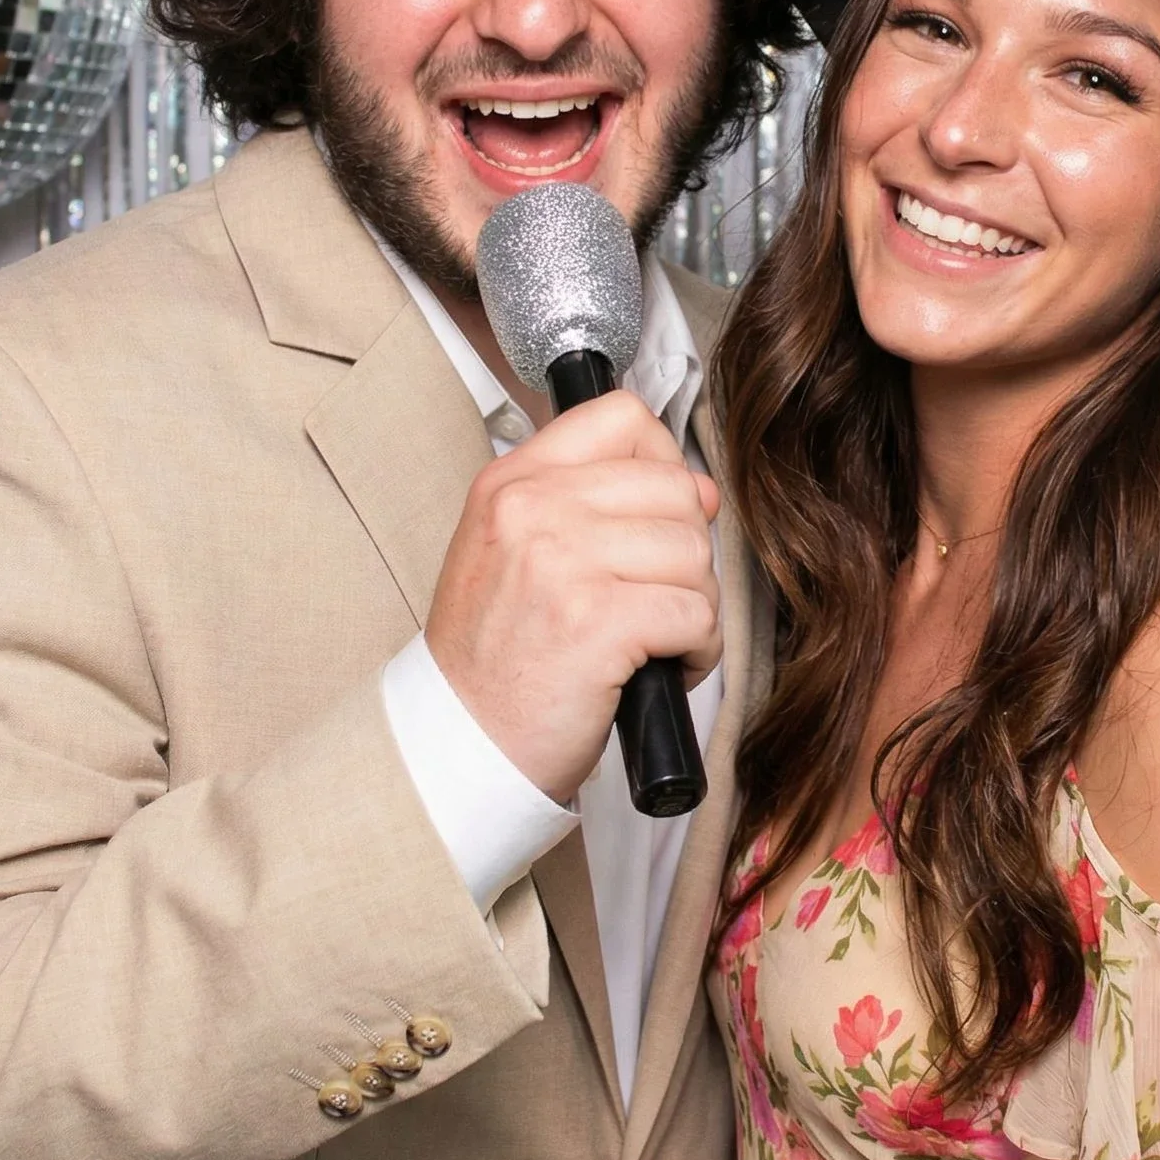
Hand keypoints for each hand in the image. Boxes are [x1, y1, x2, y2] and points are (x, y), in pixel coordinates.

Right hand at [424, 389, 722, 803]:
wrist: (460, 742)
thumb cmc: (499, 655)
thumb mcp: (516, 550)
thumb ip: (594, 502)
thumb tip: (699, 488)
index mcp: (513, 481)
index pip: (623, 417)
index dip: (662, 464)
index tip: (656, 515)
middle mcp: (533, 508)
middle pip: (675, 490)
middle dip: (684, 553)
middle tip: (653, 599)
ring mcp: (563, 562)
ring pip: (694, 553)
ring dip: (693, 606)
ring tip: (653, 641)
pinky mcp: (598, 623)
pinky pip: (697, 613)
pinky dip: (697, 651)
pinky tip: (662, 670)